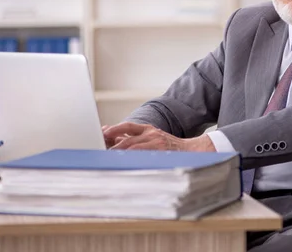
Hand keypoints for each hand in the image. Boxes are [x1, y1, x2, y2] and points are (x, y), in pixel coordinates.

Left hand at [101, 122, 215, 151]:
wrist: (192, 151)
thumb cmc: (169, 147)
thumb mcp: (153, 138)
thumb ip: (136, 139)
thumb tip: (115, 141)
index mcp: (148, 130)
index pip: (127, 126)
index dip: (113, 129)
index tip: (101, 133)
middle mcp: (151, 134)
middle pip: (127, 138)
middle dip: (112, 144)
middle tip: (99, 149)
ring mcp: (156, 143)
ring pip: (133, 147)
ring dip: (119, 153)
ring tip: (107, 158)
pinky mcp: (161, 152)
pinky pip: (143, 156)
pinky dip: (132, 159)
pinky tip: (123, 163)